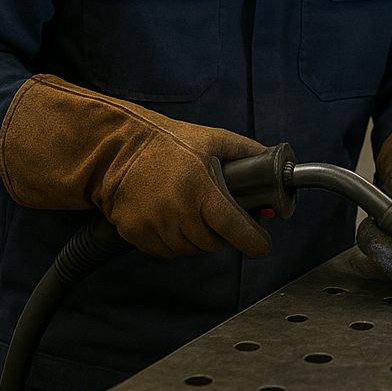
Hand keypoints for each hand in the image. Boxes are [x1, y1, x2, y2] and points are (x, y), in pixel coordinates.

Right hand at [0, 74, 271, 258]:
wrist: (117, 152)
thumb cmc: (169, 143)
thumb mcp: (213, 140)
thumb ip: (247, 152)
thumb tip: (275, 163)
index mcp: (202, 190)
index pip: (235, 229)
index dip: (254, 241)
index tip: (262, 245)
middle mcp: (179, 213)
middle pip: (214, 243)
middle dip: (223, 232)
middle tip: (220, 213)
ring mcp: (156, 228)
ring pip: (191, 249)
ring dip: (198, 236)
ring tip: (192, 208)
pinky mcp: (137, 236)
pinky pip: (167, 250)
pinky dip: (175, 239)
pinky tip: (172, 215)